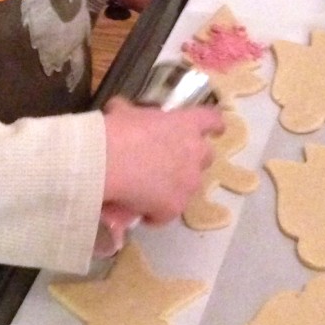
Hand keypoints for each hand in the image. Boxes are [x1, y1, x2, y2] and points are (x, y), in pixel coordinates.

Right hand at [102, 95, 221, 224]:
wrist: (107, 161)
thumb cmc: (116, 130)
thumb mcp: (124, 111)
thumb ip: (134, 113)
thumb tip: (122, 111)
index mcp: (186, 124)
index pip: (211, 120)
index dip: (215, 125)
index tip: (217, 129)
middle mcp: (195, 152)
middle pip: (206, 156)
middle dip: (193, 160)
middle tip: (172, 163)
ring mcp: (189, 182)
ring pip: (190, 186)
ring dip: (176, 187)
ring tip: (152, 191)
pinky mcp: (175, 206)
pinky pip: (169, 213)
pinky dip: (157, 213)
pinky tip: (141, 212)